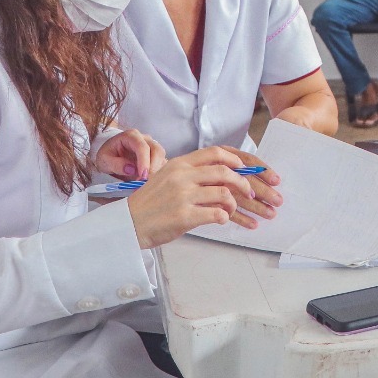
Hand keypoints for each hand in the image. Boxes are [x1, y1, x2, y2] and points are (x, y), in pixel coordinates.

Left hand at [94, 129, 165, 181]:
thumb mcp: (104, 160)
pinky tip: (150, 181)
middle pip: (157, 150)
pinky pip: (162, 163)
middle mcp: (144, 138)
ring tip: (145, 183)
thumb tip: (131, 169)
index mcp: (131, 136)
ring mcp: (152, 145)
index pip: (142, 147)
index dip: (144, 162)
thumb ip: (116, 164)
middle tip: (145, 182)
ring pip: (162, 156)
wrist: (110, 155)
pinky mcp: (156, 155)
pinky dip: (158, 173)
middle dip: (153, 167)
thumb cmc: (108, 155)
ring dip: (157, 171)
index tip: (142, 176)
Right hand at [125, 146, 276, 248]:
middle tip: (248, 193)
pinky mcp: (185, 216)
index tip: (243, 168)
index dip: (235, 159)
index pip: (214, 153)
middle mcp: (182, 177)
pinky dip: (224, 217)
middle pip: (225, 172)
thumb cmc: (150, 203)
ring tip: (229, 210)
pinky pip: (217, 214)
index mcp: (179, 165)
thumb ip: (191, 174)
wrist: (128, 224)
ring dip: (233, 204)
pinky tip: (220, 220)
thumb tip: (222, 174)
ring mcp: (183, 196)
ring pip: (224, 194)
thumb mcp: (167, 178)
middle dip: (243, 183)